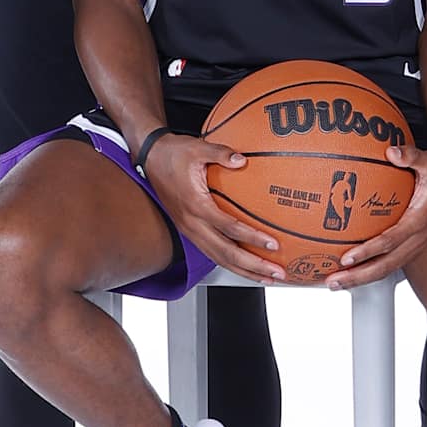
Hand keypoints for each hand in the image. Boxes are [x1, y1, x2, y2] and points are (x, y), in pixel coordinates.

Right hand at [144, 133, 287, 284]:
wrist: (150, 158)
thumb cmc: (173, 153)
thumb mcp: (197, 148)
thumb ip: (221, 153)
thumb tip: (242, 160)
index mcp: (195, 205)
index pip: (228, 228)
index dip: (251, 238)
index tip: (272, 244)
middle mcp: (191, 223)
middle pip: (226, 253)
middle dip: (253, 266)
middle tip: (277, 273)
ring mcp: (189, 230)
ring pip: (218, 259)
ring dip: (244, 270)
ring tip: (267, 277)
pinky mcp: (189, 231)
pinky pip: (212, 253)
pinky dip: (231, 263)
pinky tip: (246, 267)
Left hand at [327, 142, 426, 288]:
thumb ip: (411, 156)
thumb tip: (392, 151)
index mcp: (420, 220)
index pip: (391, 240)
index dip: (369, 251)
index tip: (347, 257)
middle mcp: (418, 239)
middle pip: (386, 265)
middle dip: (358, 276)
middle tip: (333, 281)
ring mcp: (415, 247)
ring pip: (387, 269)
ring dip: (361, 279)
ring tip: (336, 283)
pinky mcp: (412, 248)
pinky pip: (390, 264)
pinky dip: (369, 271)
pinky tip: (351, 271)